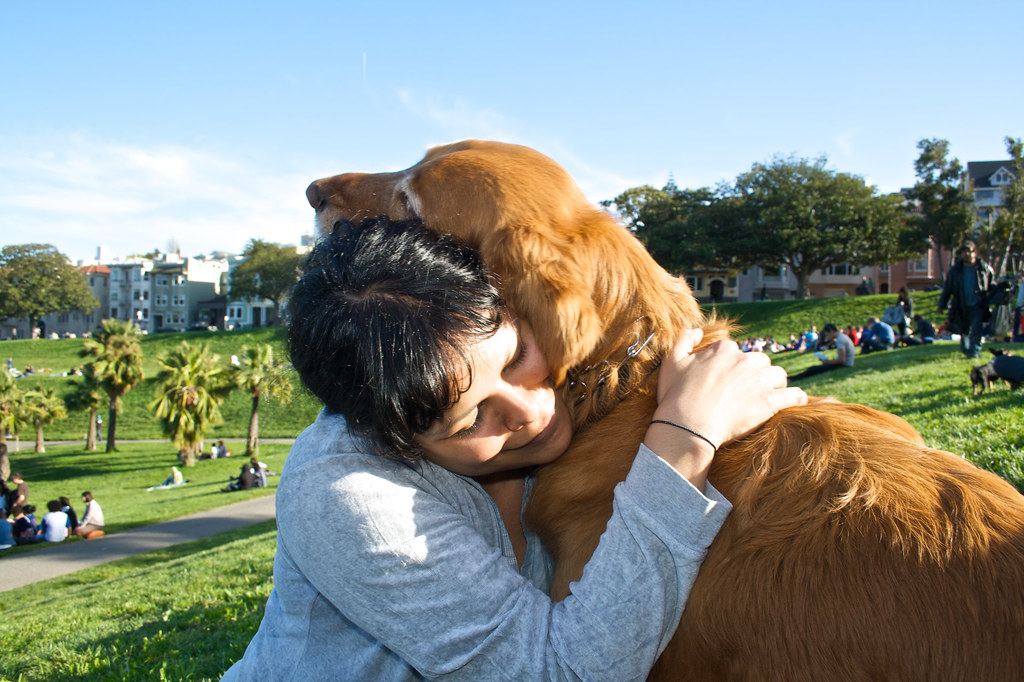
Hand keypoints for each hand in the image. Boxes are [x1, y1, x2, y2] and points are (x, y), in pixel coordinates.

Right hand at [645, 330, 806, 488]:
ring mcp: (760, 381)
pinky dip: (795, 398)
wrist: (688, 425)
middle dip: (756, 372)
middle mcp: (745, 360)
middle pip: (760, 361)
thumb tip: (696, 331)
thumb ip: (683, 339)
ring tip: (768, 395)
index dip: (731, 365)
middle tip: (747, 389)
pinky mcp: (771, 402)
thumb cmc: (677, 395)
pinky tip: (793, 401)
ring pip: (779, 375)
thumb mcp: (672, 361)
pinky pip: (794, 395)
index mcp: (723, 349)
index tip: (726, 379)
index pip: (735, 351)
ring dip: (775, 383)